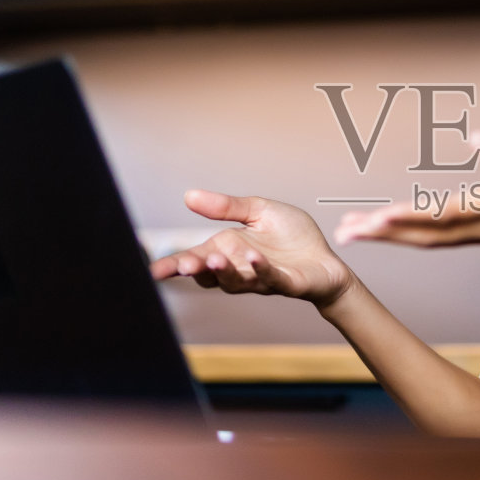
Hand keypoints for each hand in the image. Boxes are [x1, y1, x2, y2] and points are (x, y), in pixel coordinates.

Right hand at [149, 191, 355, 307]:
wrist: (326, 259)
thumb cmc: (292, 237)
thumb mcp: (257, 211)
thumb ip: (226, 207)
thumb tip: (189, 196)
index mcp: (228, 250)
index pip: (195, 258)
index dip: (173, 265)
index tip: (153, 271)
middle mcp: (239, 267)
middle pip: (210, 273)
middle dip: (196, 269)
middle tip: (183, 265)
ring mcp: (261, 278)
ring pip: (236, 280)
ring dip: (225, 270)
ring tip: (215, 257)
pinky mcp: (286, 282)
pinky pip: (270, 278)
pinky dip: (261, 270)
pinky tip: (254, 258)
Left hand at [332, 131, 479, 255]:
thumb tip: (475, 139)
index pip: (449, 213)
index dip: (411, 216)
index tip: (377, 219)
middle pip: (428, 233)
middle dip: (385, 234)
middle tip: (345, 233)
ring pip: (431, 240)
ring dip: (391, 238)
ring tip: (353, 233)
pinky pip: (441, 240)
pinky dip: (411, 237)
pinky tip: (391, 231)